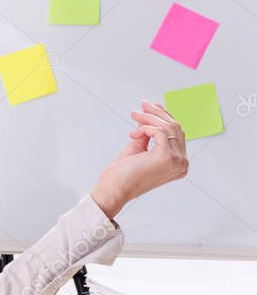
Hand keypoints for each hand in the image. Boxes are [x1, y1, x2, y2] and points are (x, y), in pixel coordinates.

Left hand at [90, 99, 188, 218]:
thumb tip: (149, 115)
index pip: (177, 134)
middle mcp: (182, 163)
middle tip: (142, 104)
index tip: (150, 106)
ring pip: (169, 127)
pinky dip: (145, 128)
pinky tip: (133, 135)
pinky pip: (160, 131)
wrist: (113, 190)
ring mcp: (177, 161)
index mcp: (178, 163)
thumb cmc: (122, 174)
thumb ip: (147, 134)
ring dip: (149, 118)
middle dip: (157, 113)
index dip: (165, 117)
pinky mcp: (167, 157)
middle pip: (176, 128)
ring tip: (134, 115)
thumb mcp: (138, 148)